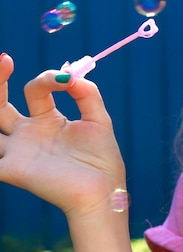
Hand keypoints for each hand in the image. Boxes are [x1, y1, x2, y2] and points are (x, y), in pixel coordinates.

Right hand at [0, 54, 125, 219]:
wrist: (104, 191)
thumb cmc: (103, 161)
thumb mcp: (99, 120)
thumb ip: (87, 94)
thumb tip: (70, 73)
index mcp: (48, 121)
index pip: (36, 90)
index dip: (47, 79)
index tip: (65, 79)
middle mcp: (28, 134)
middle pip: (0, 103)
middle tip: (4, 59)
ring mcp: (18, 151)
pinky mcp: (13, 170)